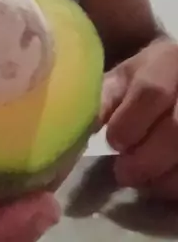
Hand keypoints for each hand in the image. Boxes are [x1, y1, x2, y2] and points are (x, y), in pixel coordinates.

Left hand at [100, 38, 177, 198]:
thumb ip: (104, 98)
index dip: (130, 123)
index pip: (152, 91)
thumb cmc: (148, 77)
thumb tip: (77, 125)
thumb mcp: (125, 77)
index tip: (114, 142)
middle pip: (177, 130)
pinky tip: (163, 183)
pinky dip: (177, 184)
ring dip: (164, 177)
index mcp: (169, 60)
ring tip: (143, 181)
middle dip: (146, 159)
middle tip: (124, 173)